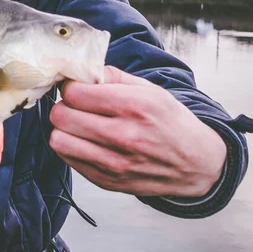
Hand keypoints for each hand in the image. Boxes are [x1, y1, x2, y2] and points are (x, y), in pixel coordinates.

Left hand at [50, 66, 226, 197]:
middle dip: (64, 107)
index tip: (77, 88)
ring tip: (78, 125)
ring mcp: (113, 162)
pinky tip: (86, 142)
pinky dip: (71, 147)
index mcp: (134, 106)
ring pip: (57, 140)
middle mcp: (122, 135)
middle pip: (60, 116)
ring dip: (63, 129)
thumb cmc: (171, 123)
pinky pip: (67, 159)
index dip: (71, 88)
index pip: (74, 93)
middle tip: (76, 107)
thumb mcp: (151, 90)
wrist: (195, 165)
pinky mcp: (106, 180)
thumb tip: (82, 71)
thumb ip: (113, 77)